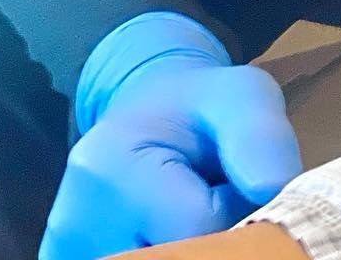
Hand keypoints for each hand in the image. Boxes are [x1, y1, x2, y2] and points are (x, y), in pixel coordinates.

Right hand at [40, 63, 301, 259]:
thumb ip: (259, 136)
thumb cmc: (201, 106)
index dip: (237, 209)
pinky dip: (173, 253)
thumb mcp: (242, 97)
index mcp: (107, 170)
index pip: (199, 227)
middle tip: (217, 196)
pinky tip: (170, 232)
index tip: (235, 180)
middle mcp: (71, 226)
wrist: (149, 116)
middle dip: (215, 237)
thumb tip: (272, 187)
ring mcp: (67, 256)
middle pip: (177, 258)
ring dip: (195, 249)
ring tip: (194, 212)